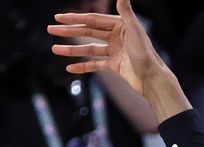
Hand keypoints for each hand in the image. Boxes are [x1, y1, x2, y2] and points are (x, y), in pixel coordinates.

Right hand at [49, 0, 167, 94]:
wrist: (152, 78)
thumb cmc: (146, 53)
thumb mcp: (134, 30)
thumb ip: (126, 12)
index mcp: (120, 26)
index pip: (92, 20)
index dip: (75, 18)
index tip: (59, 17)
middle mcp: (116, 37)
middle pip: (88, 32)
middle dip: (69, 31)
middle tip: (51, 29)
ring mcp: (115, 52)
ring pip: (89, 49)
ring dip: (72, 50)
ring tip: (55, 49)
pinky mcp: (115, 66)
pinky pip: (95, 65)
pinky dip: (83, 67)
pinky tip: (70, 68)